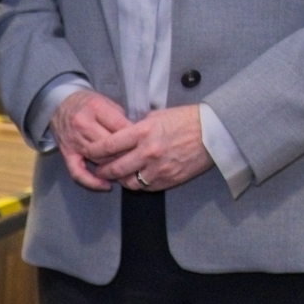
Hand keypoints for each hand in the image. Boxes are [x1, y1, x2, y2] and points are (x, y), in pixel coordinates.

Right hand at [50, 88, 136, 191]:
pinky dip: (92, 181)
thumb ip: (120, 118)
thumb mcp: (106, 102)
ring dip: (114, 166)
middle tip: (139, 158)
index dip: (135, 137)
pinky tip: (106, 185)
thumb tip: (136, 137)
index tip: (145, 143)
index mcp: (95, 108)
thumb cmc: (87, 103)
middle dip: (127, 154)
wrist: (59, 104)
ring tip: (127, 169)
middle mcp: (83, 125)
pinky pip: (78, 172)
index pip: (121, 128)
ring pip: (99, 160)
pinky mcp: (66, 153)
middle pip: (111, 147)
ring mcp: (74, 141)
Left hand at [88, 104, 213, 193]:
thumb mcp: (157, 116)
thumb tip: (121, 135)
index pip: (109, 145)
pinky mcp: (169, 180)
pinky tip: (135, 178)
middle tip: (99, 168)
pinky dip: (138, 184)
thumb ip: (137, 128)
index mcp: (143, 132)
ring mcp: (159, 168)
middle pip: (115, 168)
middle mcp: (148, 152)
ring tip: (117, 175)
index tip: (90, 152)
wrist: (213, 132)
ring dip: (120, 179)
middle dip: (103, 170)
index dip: (95, 151)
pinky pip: (146, 187)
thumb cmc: (186, 120)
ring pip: (129, 182)